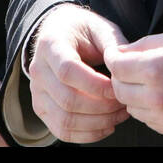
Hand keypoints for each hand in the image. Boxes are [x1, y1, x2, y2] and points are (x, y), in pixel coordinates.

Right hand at [28, 4, 128, 142]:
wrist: (61, 33)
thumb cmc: (84, 30)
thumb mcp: (100, 27)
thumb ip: (113, 44)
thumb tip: (124, 67)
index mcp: (51, 44)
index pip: (68, 71)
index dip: (95, 84)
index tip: (118, 87)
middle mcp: (38, 70)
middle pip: (67, 99)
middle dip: (102, 107)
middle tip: (125, 103)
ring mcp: (37, 92)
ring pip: (65, 119)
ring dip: (97, 122)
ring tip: (120, 115)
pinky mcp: (42, 108)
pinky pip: (61, 130)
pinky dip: (86, 134)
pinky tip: (107, 127)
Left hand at [104, 30, 162, 137]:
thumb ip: (145, 45)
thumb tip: (121, 52)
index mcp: (155, 69)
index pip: (115, 66)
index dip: (115, 58)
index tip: (120, 56)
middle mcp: (156, 96)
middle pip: (119, 90)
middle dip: (124, 78)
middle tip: (137, 69)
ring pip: (132, 108)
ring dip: (137, 96)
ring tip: (157, 83)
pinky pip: (150, 121)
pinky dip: (152, 110)